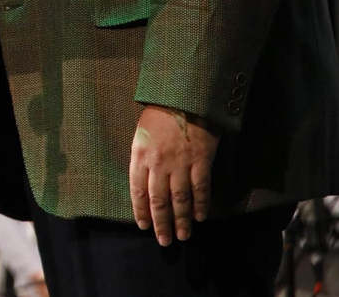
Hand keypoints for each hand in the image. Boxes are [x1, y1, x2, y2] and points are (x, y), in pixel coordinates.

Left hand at [129, 104, 218, 244]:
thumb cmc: (159, 114)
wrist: (184, 97)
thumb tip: (143, 183)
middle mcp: (159, 162)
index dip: (141, 211)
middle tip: (164, 241)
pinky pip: (201, 189)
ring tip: (182, 236)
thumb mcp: (141, 134)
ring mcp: (180, 163)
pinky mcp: (201, 161)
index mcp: (140, 154)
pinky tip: (200, 217)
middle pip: (159, 200)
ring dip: (181, 220)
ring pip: (179, 199)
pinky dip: (201, 205)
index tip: (144, 226)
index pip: (137, 190)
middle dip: (161, 223)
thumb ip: (142, 158)